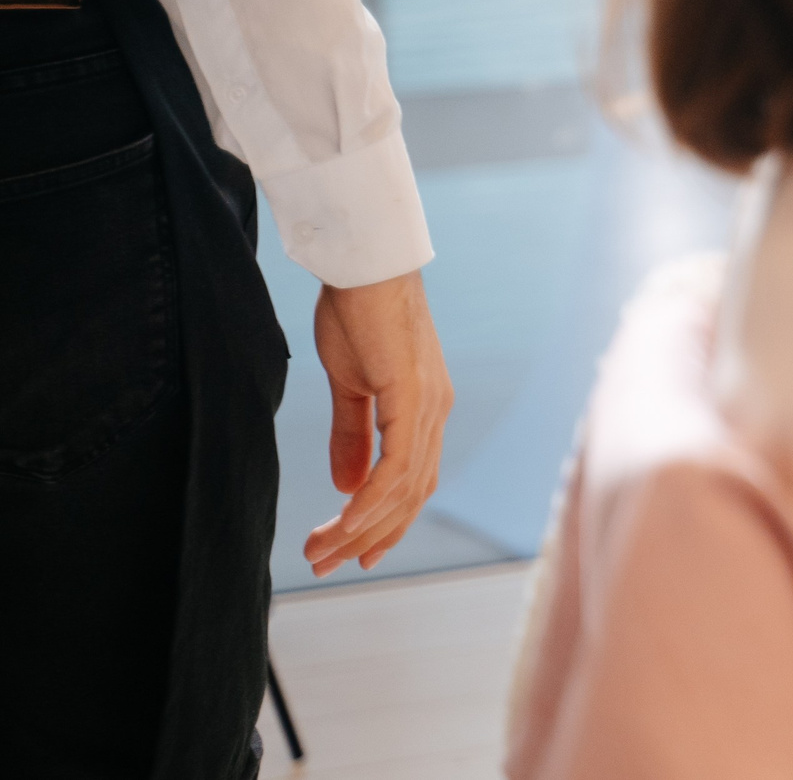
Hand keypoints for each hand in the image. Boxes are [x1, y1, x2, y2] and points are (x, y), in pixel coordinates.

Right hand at [303, 268, 452, 575]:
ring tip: (320, 551)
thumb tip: (346, 484)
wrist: (365, 265)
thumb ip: (353, 434)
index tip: (354, 553)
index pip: (412, 482)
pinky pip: (396, 464)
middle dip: (367, 537)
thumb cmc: (358, 314)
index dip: (386, 522)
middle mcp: (435, 413)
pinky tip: (345, 522)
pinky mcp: (412, 396)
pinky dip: (371, 499)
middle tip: (324, 564)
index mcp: (425, 409)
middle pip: (409, 495)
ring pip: (402, 489)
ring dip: (360, 527)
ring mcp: (428, 406)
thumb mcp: (351, 384)